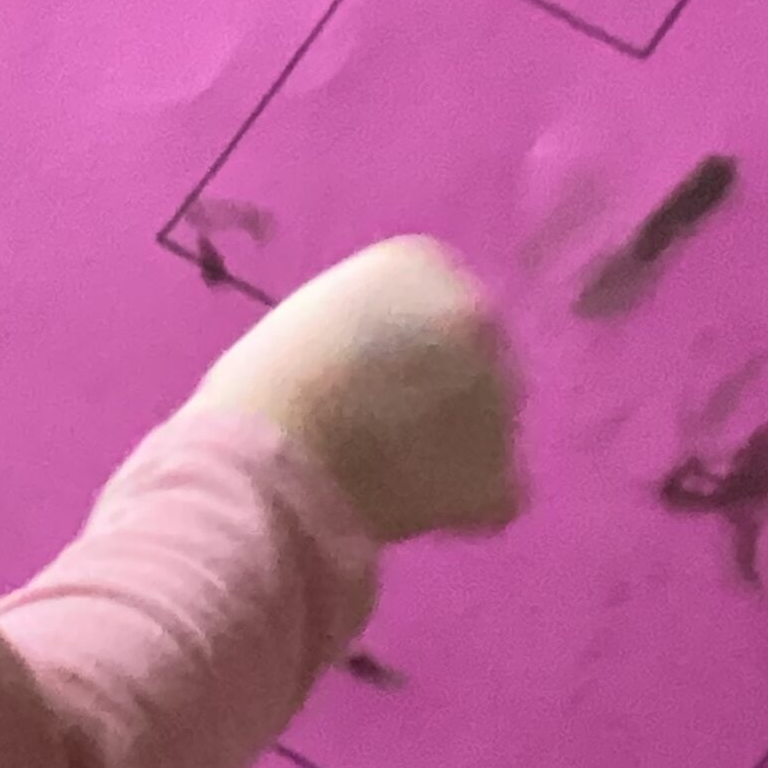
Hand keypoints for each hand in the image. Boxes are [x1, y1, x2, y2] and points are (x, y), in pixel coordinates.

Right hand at [191, 236, 523, 543]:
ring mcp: (501, 391)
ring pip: (489, 423)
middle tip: (379, 426)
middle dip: (441, 391)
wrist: (268, 448)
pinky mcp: (502, 470)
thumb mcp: (320, 311)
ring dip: (453, 444)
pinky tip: (406, 506)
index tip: (359, 375)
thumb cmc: (265, 377)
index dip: (403, 349)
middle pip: (474, 358)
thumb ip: (374, 324)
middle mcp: (479, 313)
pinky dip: (460, 506)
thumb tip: (395, 367)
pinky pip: (494, 492)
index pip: (437, 304)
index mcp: (425, 262)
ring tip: (384, 469)